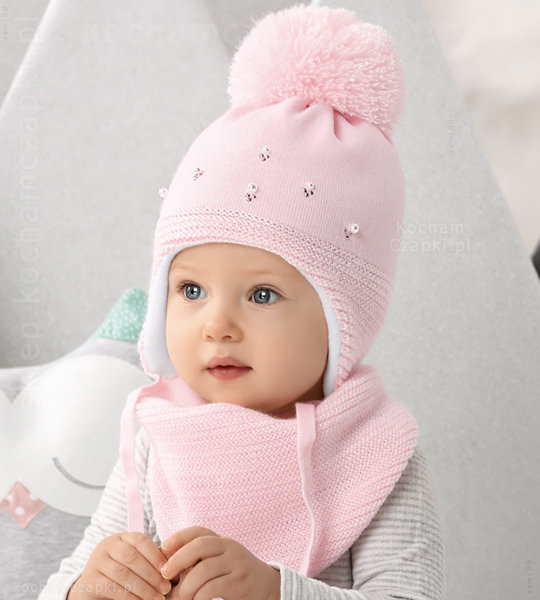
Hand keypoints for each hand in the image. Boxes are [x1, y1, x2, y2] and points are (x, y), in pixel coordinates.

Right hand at [67, 532, 172, 599]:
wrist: (92, 587)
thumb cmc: (120, 574)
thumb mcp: (133, 562)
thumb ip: (148, 561)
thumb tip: (173, 567)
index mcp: (121, 537)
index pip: (141, 541)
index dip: (155, 555)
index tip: (168, 570)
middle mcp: (107, 545)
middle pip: (132, 557)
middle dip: (151, 574)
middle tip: (166, 588)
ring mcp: (96, 561)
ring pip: (123, 574)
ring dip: (143, 588)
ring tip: (157, 598)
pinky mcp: (90, 580)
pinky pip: (113, 588)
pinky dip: (130, 597)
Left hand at [159, 526, 280, 599]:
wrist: (266, 585)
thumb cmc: (234, 574)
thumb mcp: (219, 561)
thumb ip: (199, 560)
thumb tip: (166, 566)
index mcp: (221, 541)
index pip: (198, 531)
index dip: (179, 536)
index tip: (163, 547)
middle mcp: (229, 547)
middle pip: (200, 546)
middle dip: (178, 559)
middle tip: (165, 575)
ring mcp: (236, 563)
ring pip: (204, 570)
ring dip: (187, 586)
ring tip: (181, 597)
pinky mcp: (239, 582)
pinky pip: (213, 587)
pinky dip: (199, 597)